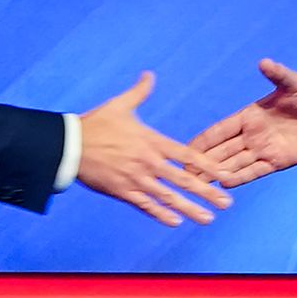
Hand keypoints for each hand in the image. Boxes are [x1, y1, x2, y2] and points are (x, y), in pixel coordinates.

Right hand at [78, 72, 233, 226]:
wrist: (69, 145)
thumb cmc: (95, 124)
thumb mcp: (119, 104)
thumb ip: (139, 92)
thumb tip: (149, 74)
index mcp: (151, 141)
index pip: (187, 155)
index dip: (209, 166)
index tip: (226, 175)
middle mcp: (148, 162)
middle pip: (183, 180)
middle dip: (207, 193)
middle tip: (227, 203)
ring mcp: (136, 179)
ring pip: (168, 197)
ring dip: (190, 209)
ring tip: (208, 219)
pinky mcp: (122, 192)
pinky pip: (145, 206)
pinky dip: (161, 214)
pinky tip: (176, 222)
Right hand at [189, 59, 296, 188]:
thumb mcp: (294, 84)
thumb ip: (278, 75)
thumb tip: (265, 62)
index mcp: (249, 115)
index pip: (220, 130)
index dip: (202, 140)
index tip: (183, 148)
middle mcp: (251, 134)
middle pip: (221, 151)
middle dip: (201, 162)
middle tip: (180, 172)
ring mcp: (263, 149)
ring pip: (234, 163)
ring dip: (216, 173)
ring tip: (197, 183)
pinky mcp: (277, 161)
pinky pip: (254, 171)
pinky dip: (240, 178)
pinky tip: (224, 185)